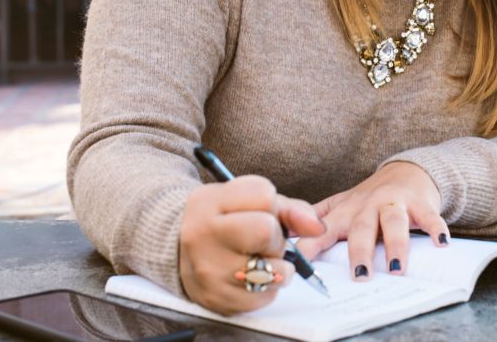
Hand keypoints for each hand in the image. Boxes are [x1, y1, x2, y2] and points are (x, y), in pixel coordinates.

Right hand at [178, 175, 323, 314]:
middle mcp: (203, 235)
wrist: (179, 251)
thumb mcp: (246, 201)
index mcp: (210, 202)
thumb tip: (318, 227)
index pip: (265, 196)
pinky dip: (267, 288)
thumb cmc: (221, 221)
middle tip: (261, 240)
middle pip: (267, 231)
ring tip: (259, 259)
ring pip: (273, 269)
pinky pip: (265, 297)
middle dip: (275, 237)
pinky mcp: (217, 299)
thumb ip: (288, 208)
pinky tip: (252, 277)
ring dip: (278, 266)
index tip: (259, 212)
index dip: (272, 205)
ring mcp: (208, 270)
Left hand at [296, 162, 447, 280]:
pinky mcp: (419, 202)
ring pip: (393, 223)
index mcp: (345, 212)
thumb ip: (317, 220)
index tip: (299, 262)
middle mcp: (367, 206)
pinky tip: (440, 243)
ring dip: (395, 245)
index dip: (310, 246)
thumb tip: (287, 237)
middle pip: (361, 228)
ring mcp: (393, 203)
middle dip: (360, 251)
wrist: (406, 171)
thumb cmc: (369, 196)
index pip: (322, 231)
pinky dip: (435, 228)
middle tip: (360, 275)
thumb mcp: (340, 205)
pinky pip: (429, 216)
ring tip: (396, 269)